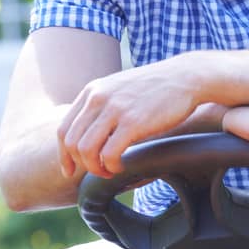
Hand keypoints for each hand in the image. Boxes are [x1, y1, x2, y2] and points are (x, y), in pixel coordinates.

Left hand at [57, 62, 196, 177]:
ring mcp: (114, 109)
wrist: (184, 77)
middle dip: (81, 165)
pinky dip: (112, 166)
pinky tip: (121, 166)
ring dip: (95, 168)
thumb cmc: (155, 88)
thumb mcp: (119, 89)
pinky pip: (109, 154)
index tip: (70, 170)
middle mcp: (98, 98)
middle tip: (98, 171)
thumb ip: (102, 105)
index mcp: (91, 91)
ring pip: (86, 150)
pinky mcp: (133, 122)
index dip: (64, 155)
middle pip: (72, 143)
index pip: (64, 129)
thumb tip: (91, 132)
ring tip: (110, 171)